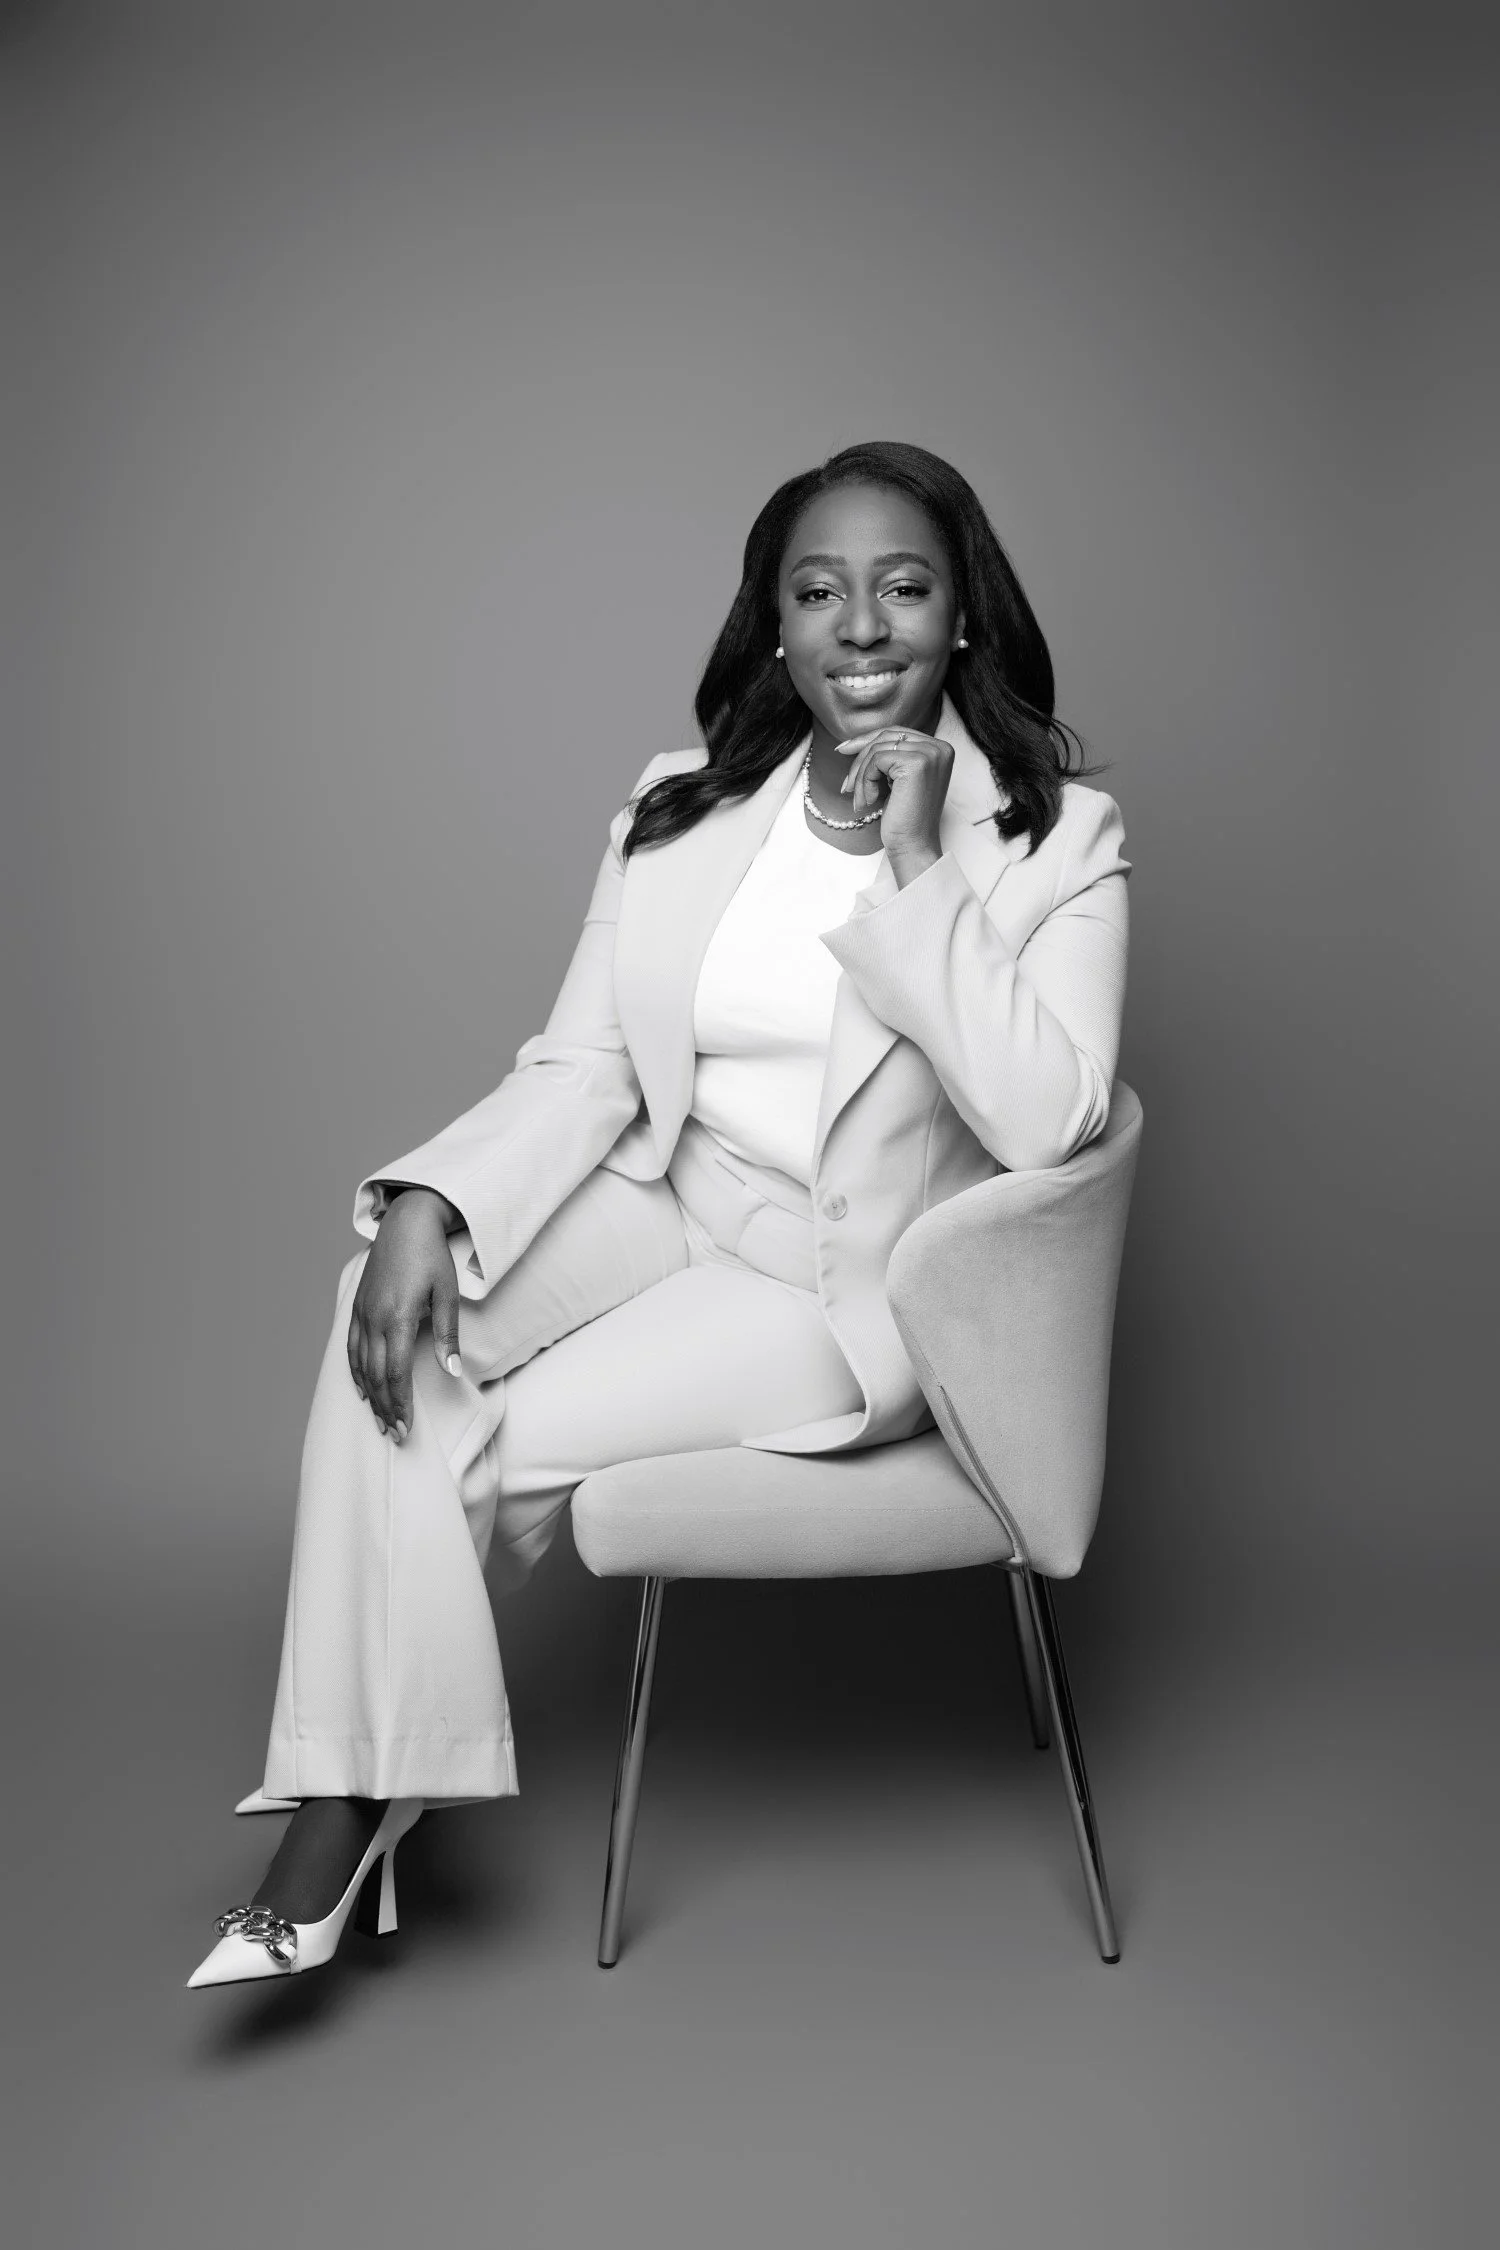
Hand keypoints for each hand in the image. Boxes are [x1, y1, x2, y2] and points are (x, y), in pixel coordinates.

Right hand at [348, 1189, 462, 1441]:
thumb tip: (450, 1370)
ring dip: (369, 1396)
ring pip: (360, 1365)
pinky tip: (362, 1388)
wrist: (407, 1221)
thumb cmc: (432, 1256)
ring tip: (379, 1420)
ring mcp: (362, 1312)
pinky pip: (351, 1347)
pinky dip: (355, 1372)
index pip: (395, 1372)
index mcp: (398, 1317)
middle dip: (384, 1408)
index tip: (405, 1428)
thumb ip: (448, 1333)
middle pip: (375, 1375)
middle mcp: (375, 1318)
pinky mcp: (357, 1306)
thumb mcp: (448, 1293)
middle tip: (394, 1435)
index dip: (400, 1403)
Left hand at [834, 725, 953, 874]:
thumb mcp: (896, 779)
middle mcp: (939, 747)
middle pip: (885, 736)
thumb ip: (887, 756)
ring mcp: (930, 754)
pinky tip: (869, 801)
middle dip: (860, 759)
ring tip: (860, 800)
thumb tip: (851, 742)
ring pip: (877, 749)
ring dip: (861, 776)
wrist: (912, 846)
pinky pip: (876, 760)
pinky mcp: (916, 763)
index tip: (843, 750)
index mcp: (939, 748)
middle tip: (846, 784)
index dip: (867, 740)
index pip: (896, 732)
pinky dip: (865, 781)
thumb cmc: (904, 818)